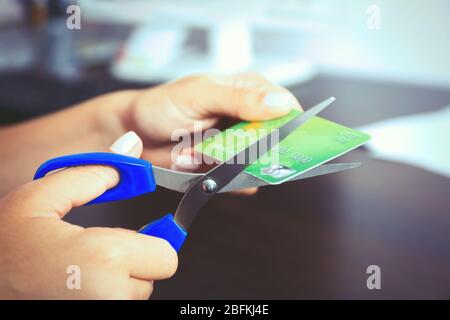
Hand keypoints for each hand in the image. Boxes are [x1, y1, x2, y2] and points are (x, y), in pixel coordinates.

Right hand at [0, 133, 176, 298]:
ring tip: (84, 271)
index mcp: (104, 260)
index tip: (134, 235)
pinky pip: (120, 304)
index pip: (167, 255)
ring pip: (136, 294)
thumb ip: (86, 175)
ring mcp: (103, 314)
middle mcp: (110, 297)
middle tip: (102, 253)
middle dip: (136, 261)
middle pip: (154, 276)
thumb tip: (123, 161)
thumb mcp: (37, 198)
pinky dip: (108, 294)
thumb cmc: (2, 250)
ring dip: (120, 281)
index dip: (152, 241)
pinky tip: (81, 285)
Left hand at [102, 73, 301, 193]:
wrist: (133, 133)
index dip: (293, 124)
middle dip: (257, 150)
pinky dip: (225, 181)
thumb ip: (239, 99)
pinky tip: (204, 170)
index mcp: (247, 92)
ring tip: (198, 152)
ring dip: (230, 165)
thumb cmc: (162, 105)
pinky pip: (238, 181)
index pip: (284, 106)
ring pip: (256, 164)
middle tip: (229, 149)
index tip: (291, 141)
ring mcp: (236, 146)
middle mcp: (246, 119)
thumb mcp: (200, 95)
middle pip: (276, 140)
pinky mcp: (224, 168)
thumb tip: (281, 103)